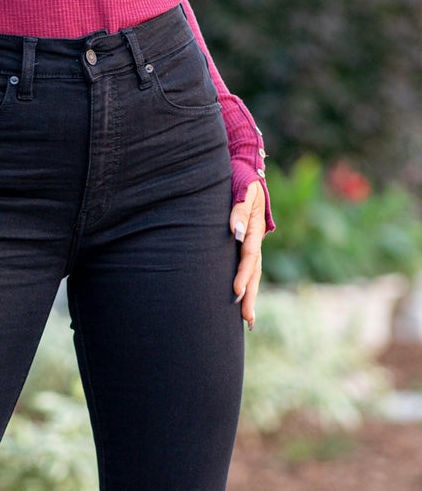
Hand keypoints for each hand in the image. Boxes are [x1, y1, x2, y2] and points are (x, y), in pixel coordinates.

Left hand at [230, 180, 265, 330]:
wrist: (247, 170)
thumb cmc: (241, 177)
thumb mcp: (242, 188)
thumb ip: (238, 209)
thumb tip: (236, 233)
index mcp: (254, 229)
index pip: (249, 257)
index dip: (243, 275)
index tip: (236, 292)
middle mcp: (254, 240)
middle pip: (254, 272)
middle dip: (251, 296)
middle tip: (247, 320)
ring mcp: (250, 243)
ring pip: (252, 274)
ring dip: (250, 296)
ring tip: (247, 320)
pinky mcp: (243, 245)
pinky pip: (246, 269)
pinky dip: (245, 285)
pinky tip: (240, 301)